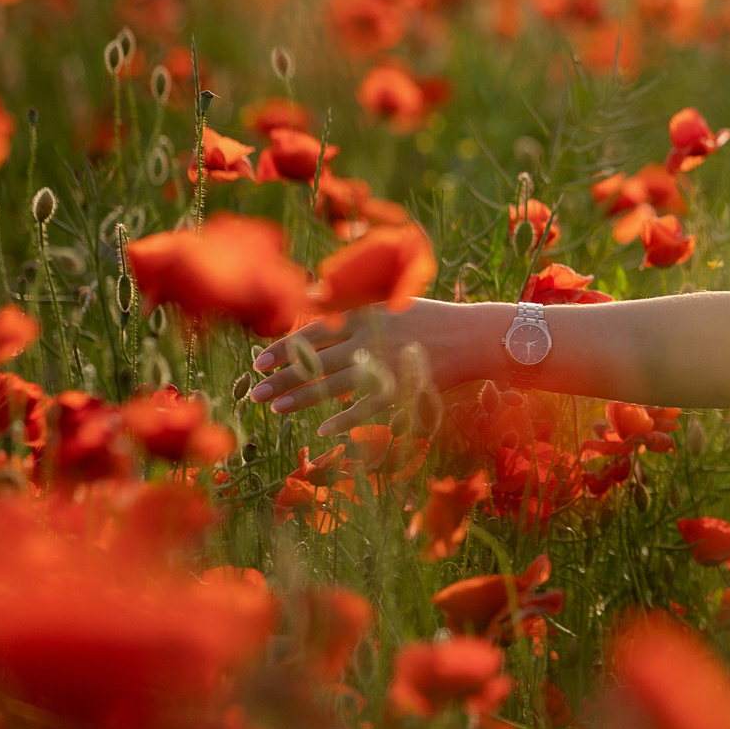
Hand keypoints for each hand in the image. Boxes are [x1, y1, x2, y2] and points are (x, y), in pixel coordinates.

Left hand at [247, 297, 483, 438]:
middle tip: (255, 392)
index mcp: (365, 315)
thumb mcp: (393, 302)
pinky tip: (322, 430)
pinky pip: (364, 409)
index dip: (283, 348)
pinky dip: (343, 420)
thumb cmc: (433, 320)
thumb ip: (356, 307)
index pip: (313, 332)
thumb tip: (314, 298)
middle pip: (315, 360)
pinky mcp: (400, 389)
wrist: (475, 337)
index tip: (259, 361)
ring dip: (300, 397)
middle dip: (281, 377)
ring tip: (275, 407)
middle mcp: (370, 339)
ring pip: (331, 385)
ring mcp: (384, 365)